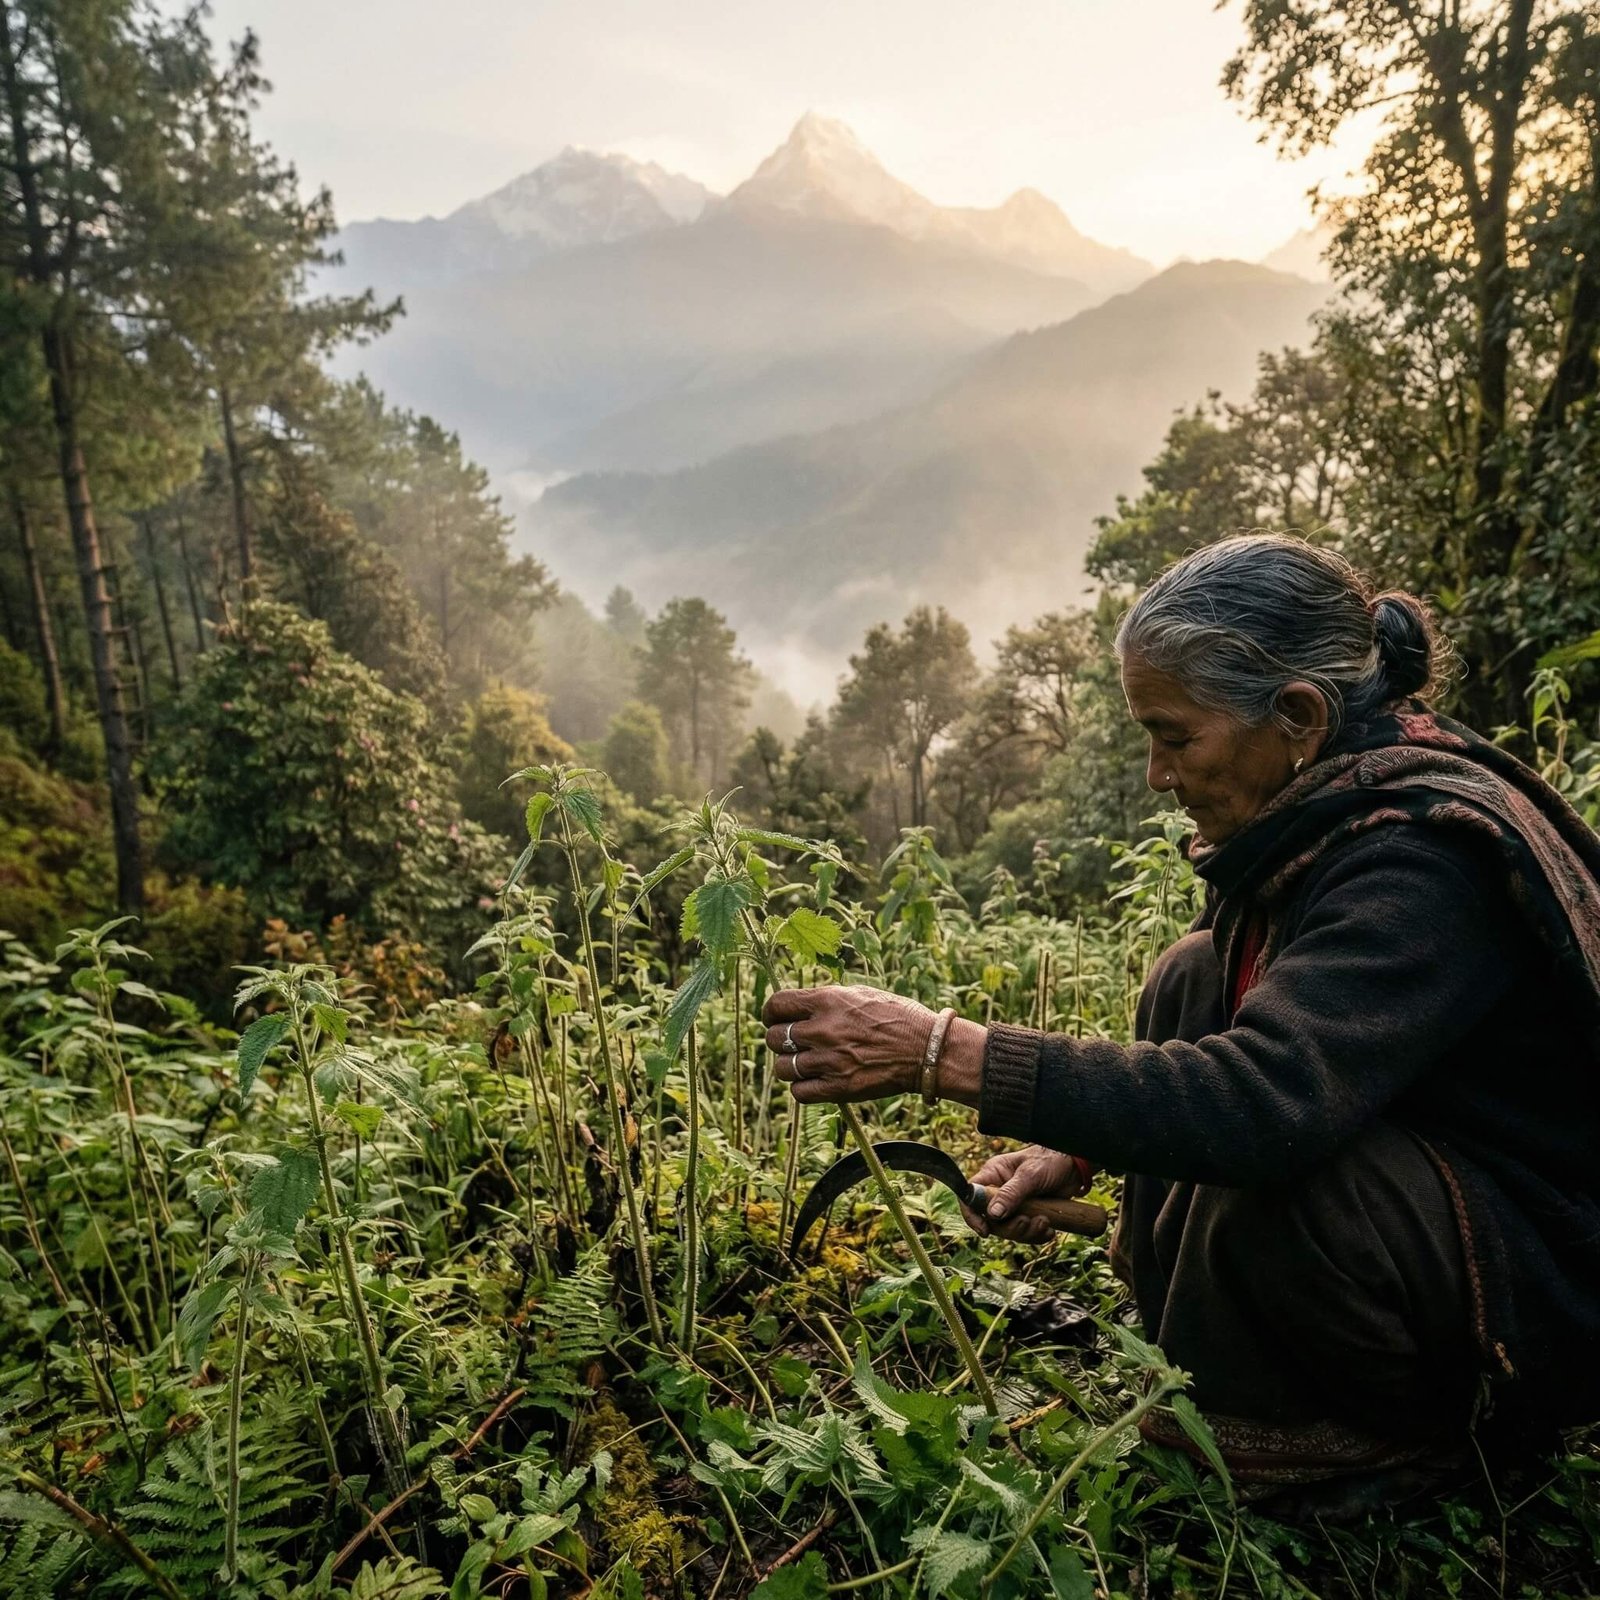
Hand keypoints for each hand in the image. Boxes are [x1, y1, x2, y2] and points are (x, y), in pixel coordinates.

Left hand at [763, 985, 933, 1103]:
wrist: (927, 1049)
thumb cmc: (898, 1017)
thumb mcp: (861, 994)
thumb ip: (827, 999)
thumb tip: (800, 1004)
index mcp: (828, 1000)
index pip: (777, 1004)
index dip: (771, 1013)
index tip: (775, 1019)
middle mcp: (823, 1029)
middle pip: (773, 1038)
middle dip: (778, 1041)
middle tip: (792, 1044)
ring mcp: (830, 1060)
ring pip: (783, 1067)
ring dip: (789, 1066)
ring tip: (804, 1064)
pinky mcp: (839, 1087)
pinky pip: (799, 1092)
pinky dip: (802, 1088)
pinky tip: (814, 1081)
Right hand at [959, 1145, 1087, 1243]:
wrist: (1076, 1168)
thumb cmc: (1050, 1161)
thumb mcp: (1030, 1175)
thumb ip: (1011, 1193)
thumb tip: (992, 1214)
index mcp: (993, 1175)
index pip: (970, 1196)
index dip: (972, 1215)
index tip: (985, 1230)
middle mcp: (999, 1191)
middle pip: (991, 1220)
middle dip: (1010, 1227)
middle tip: (1028, 1222)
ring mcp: (1014, 1204)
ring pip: (1009, 1229)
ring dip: (1027, 1232)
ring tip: (1045, 1221)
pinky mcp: (1029, 1214)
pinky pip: (1025, 1233)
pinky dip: (1037, 1235)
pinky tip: (1049, 1229)